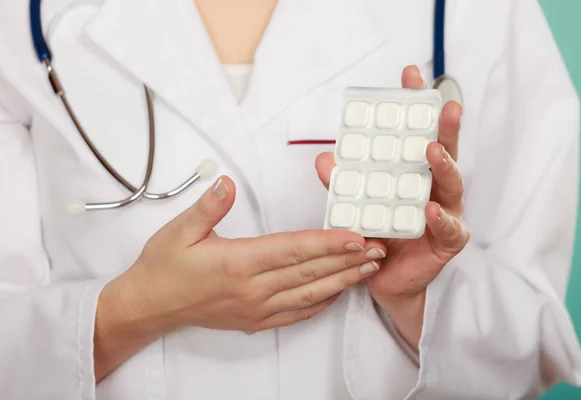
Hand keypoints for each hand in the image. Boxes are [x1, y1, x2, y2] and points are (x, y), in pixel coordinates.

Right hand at [120, 176, 383, 332]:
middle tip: (377, 248)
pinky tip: (338, 291)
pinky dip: (321, 302)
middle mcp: (252, 289)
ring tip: (368, 268)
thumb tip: (227, 183)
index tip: (355, 235)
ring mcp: (256, 309)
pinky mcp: (256, 320)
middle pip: (309, 272)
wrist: (149, 305)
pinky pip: (296, 314)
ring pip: (309, 295)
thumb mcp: (179, 230)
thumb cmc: (164, 267)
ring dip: (342, 280)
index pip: (292, 250)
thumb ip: (208, 207)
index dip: (327, 242)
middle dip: (346, 259)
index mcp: (237, 263)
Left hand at [315, 65, 469, 348]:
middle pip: (445, 150)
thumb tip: (323, 159)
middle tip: (443, 102)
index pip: (419, 133)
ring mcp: (446, 213)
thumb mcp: (357, 204)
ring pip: (452, 184)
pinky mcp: (447, 242)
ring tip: (432, 150)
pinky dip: (440, 218)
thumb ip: (343, 183)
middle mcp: (436, 188)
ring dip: (443, 165)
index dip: (417, 105)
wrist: (383, 279)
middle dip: (444, 125)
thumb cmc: (376, 235)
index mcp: (416, 174)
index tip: (411, 75)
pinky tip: (431, 208)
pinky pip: (448, 228)